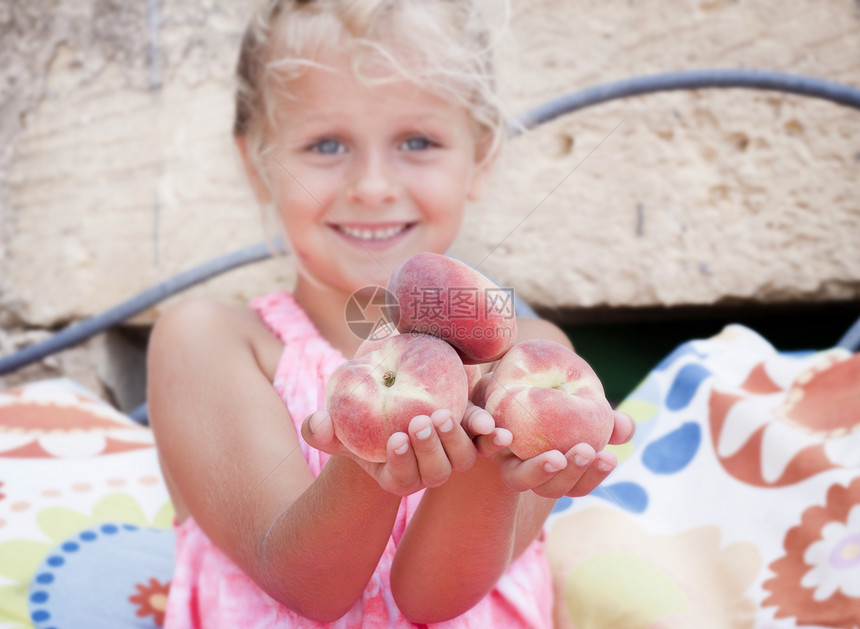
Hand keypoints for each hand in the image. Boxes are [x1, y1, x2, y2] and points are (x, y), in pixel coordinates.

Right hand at [301, 408, 484, 496]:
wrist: (394, 400)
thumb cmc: (359, 418)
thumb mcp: (338, 424)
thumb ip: (322, 429)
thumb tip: (317, 426)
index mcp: (396, 475)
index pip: (401, 479)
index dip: (400, 463)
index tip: (395, 439)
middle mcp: (427, 471)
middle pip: (436, 472)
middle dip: (429, 449)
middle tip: (420, 422)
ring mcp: (452, 454)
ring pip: (461, 459)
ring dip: (455, 439)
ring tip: (444, 414)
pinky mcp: (470, 435)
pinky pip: (485, 442)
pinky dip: (492, 438)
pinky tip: (498, 431)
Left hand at [480, 410, 634, 498]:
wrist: (502, 378)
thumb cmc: (548, 396)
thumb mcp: (577, 403)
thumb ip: (602, 418)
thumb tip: (625, 428)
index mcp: (552, 466)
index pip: (575, 484)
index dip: (592, 476)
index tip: (608, 457)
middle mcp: (525, 469)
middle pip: (547, 487)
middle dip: (569, 474)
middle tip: (585, 452)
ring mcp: (500, 458)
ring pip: (516, 477)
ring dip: (536, 470)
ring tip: (554, 456)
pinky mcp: (476, 437)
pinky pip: (480, 443)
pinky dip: (489, 440)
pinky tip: (500, 432)